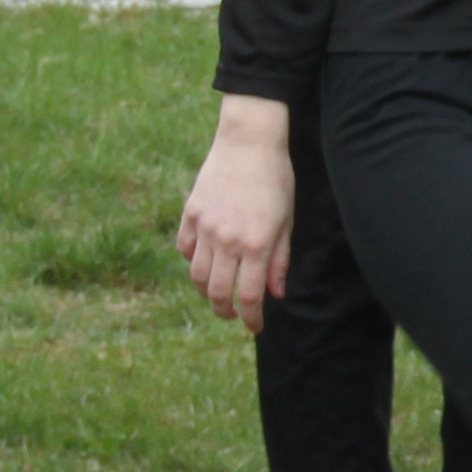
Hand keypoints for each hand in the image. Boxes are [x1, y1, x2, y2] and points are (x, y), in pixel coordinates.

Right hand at [178, 104, 298, 331]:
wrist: (248, 144)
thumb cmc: (276, 181)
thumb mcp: (286, 221)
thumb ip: (279, 259)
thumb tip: (275, 294)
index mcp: (256, 245)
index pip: (249, 296)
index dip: (252, 318)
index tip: (255, 327)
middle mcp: (227, 240)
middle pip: (218, 293)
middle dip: (225, 312)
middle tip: (233, 316)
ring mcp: (205, 227)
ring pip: (198, 275)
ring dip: (207, 292)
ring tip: (217, 295)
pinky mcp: (190, 214)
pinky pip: (185, 249)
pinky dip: (192, 262)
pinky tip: (204, 264)